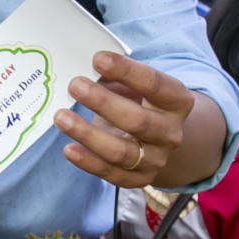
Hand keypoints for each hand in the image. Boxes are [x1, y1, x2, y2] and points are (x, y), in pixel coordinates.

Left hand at [55, 51, 195, 188]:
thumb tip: (83, 66)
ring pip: (121, 152)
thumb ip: (116, 75)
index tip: (98, 59)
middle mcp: (171, 133)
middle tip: (75, 85)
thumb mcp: (137, 85)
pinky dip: (88, 163)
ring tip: (61, 117)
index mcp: (177, 102)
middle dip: (103, 103)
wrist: (160, 138)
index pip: (154, 84)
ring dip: (88, 135)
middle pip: (137, 121)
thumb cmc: (141, 102)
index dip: (126, 71)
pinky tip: (68, 149)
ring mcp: (156, 159)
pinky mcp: (140, 179)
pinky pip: (112, 174)